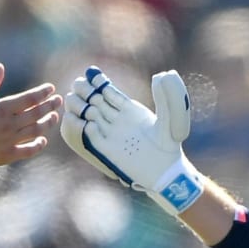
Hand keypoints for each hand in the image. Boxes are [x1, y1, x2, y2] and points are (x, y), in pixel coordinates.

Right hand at [0, 64, 62, 168]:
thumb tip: (0, 66)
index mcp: (1, 109)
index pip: (30, 98)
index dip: (42, 92)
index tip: (50, 88)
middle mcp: (9, 125)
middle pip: (37, 114)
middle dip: (50, 105)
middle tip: (58, 100)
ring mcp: (9, 141)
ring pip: (36, 131)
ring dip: (48, 123)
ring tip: (54, 116)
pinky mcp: (7, 155)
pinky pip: (29, 150)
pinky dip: (38, 145)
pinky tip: (42, 140)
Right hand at [59, 66, 204, 214]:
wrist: (163, 173)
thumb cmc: (170, 147)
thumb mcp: (171, 121)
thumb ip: (168, 99)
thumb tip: (163, 75)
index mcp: (129, 109)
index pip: (108, 90)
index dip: (97, 81)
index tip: (91, 74)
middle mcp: (116, 119)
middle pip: (92, 98)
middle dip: (83, 90)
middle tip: (82, 90)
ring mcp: (109, 133)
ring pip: (86, 112)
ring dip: (78, 105)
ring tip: (81, 106)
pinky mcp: (103, 148)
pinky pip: (85, 132)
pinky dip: (78, 126)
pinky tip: (84, 123)